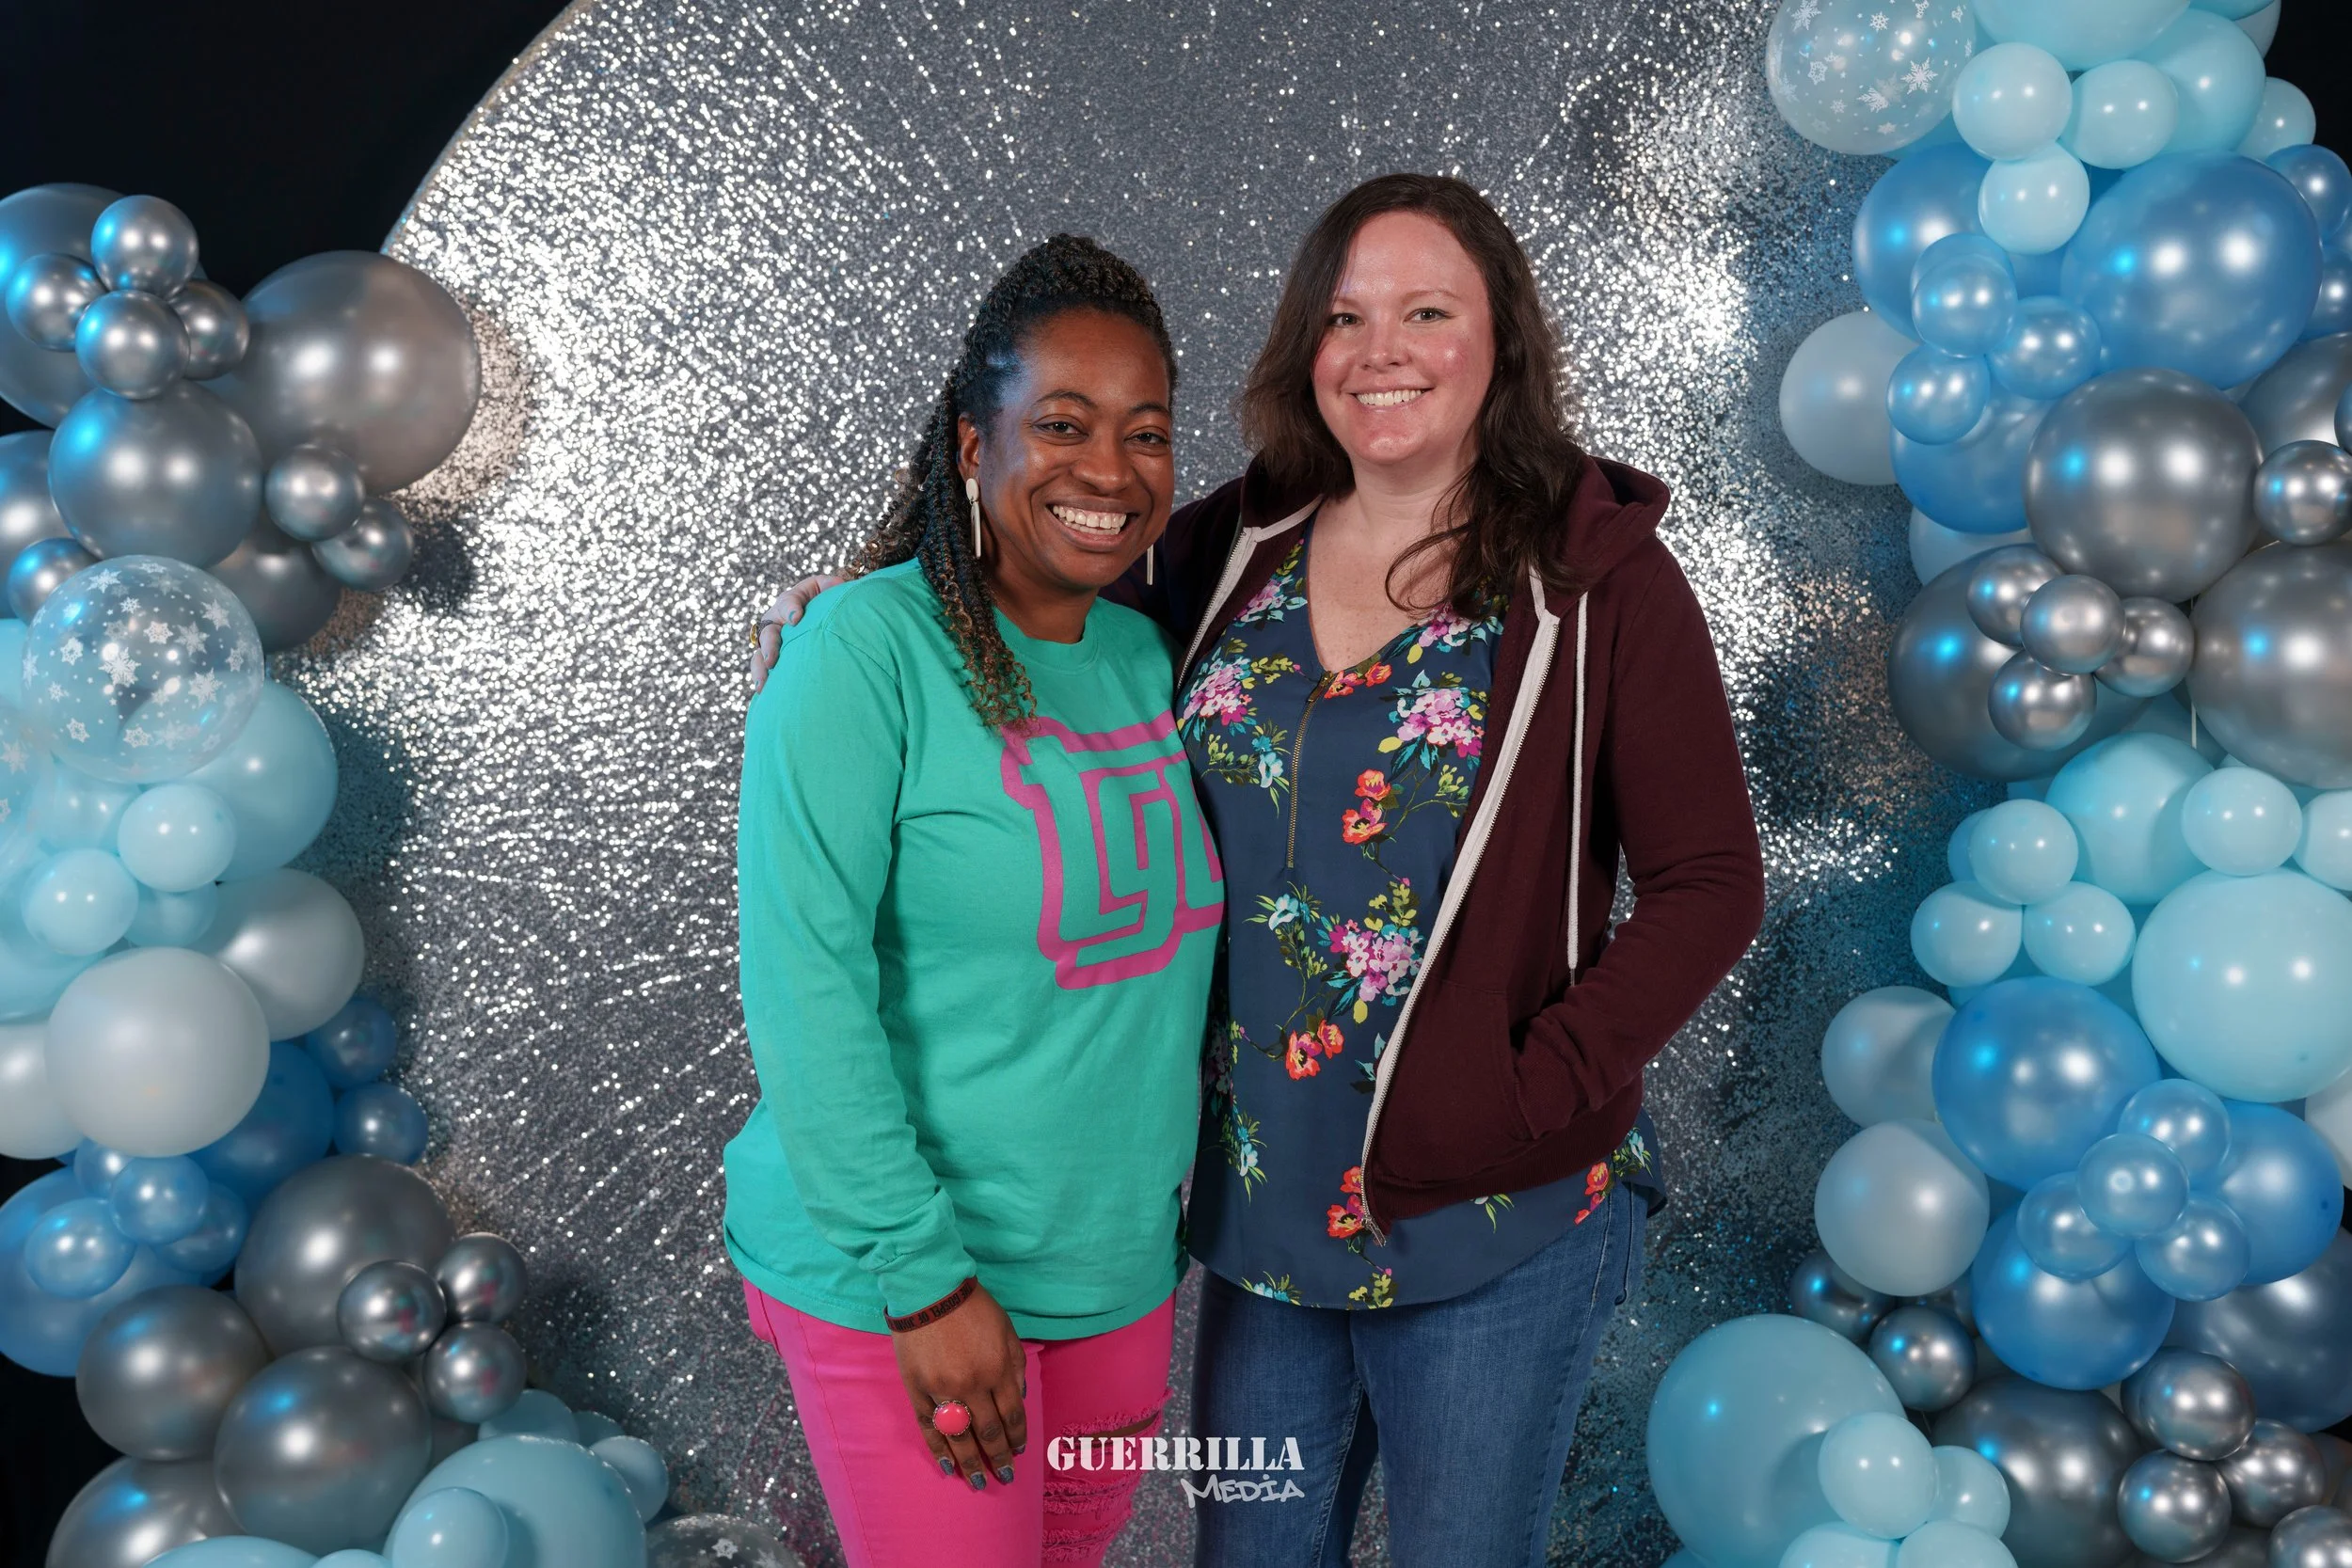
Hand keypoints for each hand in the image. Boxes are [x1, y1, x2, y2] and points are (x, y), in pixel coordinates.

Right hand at [749, 574, 843, 690]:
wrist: (822, 617)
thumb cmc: (826, 599)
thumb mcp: (829, 588)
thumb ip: (832, 586)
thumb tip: (837, 587)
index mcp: (790, 601)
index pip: (788, 602)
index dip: (791, 609)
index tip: (797, 619)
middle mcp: (776, 621)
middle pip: (769, 633)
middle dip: (770, 646)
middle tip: (772, 660)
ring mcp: (772, 641)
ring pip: (760, 654)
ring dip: (761, 669)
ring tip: (764, 684)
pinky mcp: (773, 658)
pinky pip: (764, 670)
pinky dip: (763, 680)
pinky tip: (766, 694)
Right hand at [892, 1282, 1028, 1488]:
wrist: (929, 1291)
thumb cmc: (973, 1307)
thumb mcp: (1007, 1330)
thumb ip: (1017, 1365)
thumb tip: (1021, 1399)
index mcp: (998, 1369)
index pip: (1012, 1414)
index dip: (1017, 1436)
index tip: (1019, 1451)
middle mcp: (973, 1385)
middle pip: (989, 1432)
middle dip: (998, 1457)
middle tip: (1005, 1477)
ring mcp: (943, 1390)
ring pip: (960, 1437)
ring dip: (971, 1463)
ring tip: (978, 1482)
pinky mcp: (918, 1391)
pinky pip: (930, 1428)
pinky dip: (939, 1450)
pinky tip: (947, 1466)